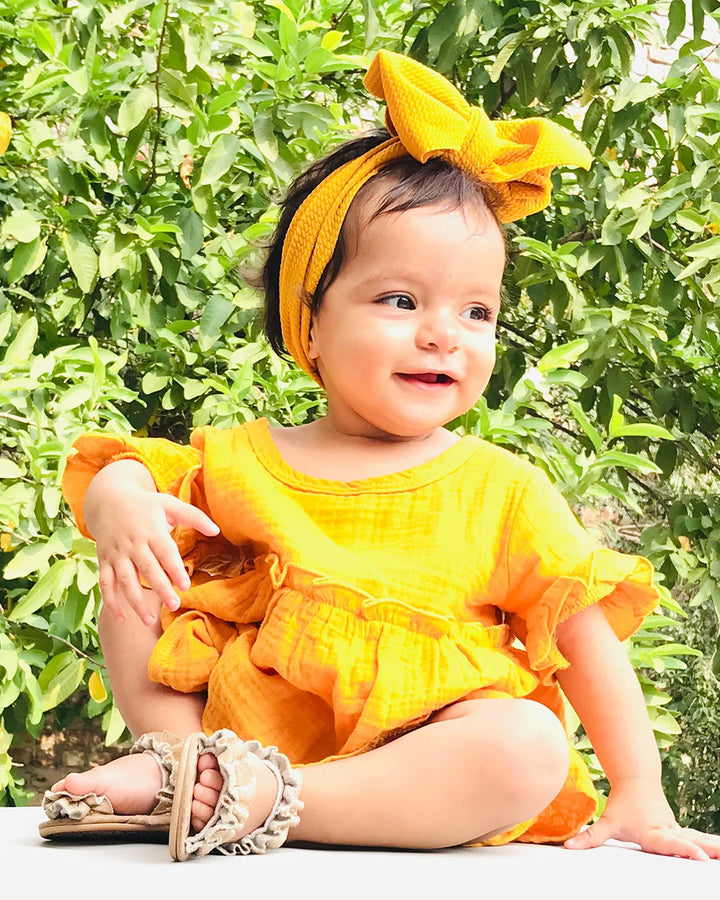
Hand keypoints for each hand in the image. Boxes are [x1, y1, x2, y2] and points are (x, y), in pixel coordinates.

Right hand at [88, 467, 218, 624]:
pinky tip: (122, 618)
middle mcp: (133, 543)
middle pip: (147, 568)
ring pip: (125, 580)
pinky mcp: (104, 561)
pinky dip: (110, 602)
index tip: (185, 585)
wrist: (108, 500)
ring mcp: (117, 553)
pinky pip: (105, 583)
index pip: (164, 551)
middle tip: (174, 605)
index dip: (175, 569)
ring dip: (135, 601)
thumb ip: (194, 516)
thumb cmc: (146, 505)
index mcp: (151, 530)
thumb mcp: (170, 504)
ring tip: (149, 620)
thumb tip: (217, 530)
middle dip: (160, 588)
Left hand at [564, 779, 719, 860]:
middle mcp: (667, 832)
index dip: (685, 850)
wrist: (636, 780)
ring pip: (697, 838)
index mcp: (653, 834)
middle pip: (689, 842)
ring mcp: (675, 830)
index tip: (700, 856)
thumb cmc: (622, 804)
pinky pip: (697, 837)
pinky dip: (711, 843)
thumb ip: (590, 838)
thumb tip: (568, 847)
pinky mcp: (678, 829)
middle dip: (706, 849)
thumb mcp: (607, 822)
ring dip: (713, 845)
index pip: (671, 844)